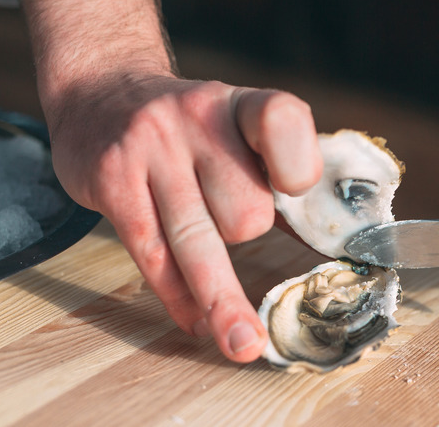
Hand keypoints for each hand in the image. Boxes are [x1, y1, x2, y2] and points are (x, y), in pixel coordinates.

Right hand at [49, 73, 321, 361]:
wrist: (104, 93)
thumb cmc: (194, 129)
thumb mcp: (239, 130)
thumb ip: (280, 177)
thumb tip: (333, 242)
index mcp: (241, 106)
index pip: (282, 121)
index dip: (299, 166)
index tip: (297, 196)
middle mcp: (196, 117)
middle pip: (245, 209)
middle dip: (247, 233)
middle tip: (226, 220)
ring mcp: (149, 147)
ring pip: (197, 240)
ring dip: (224, 302)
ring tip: (244, 345)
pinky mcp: (111, 180)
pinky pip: (153, 254)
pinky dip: (179, 296)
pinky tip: (197, 321)